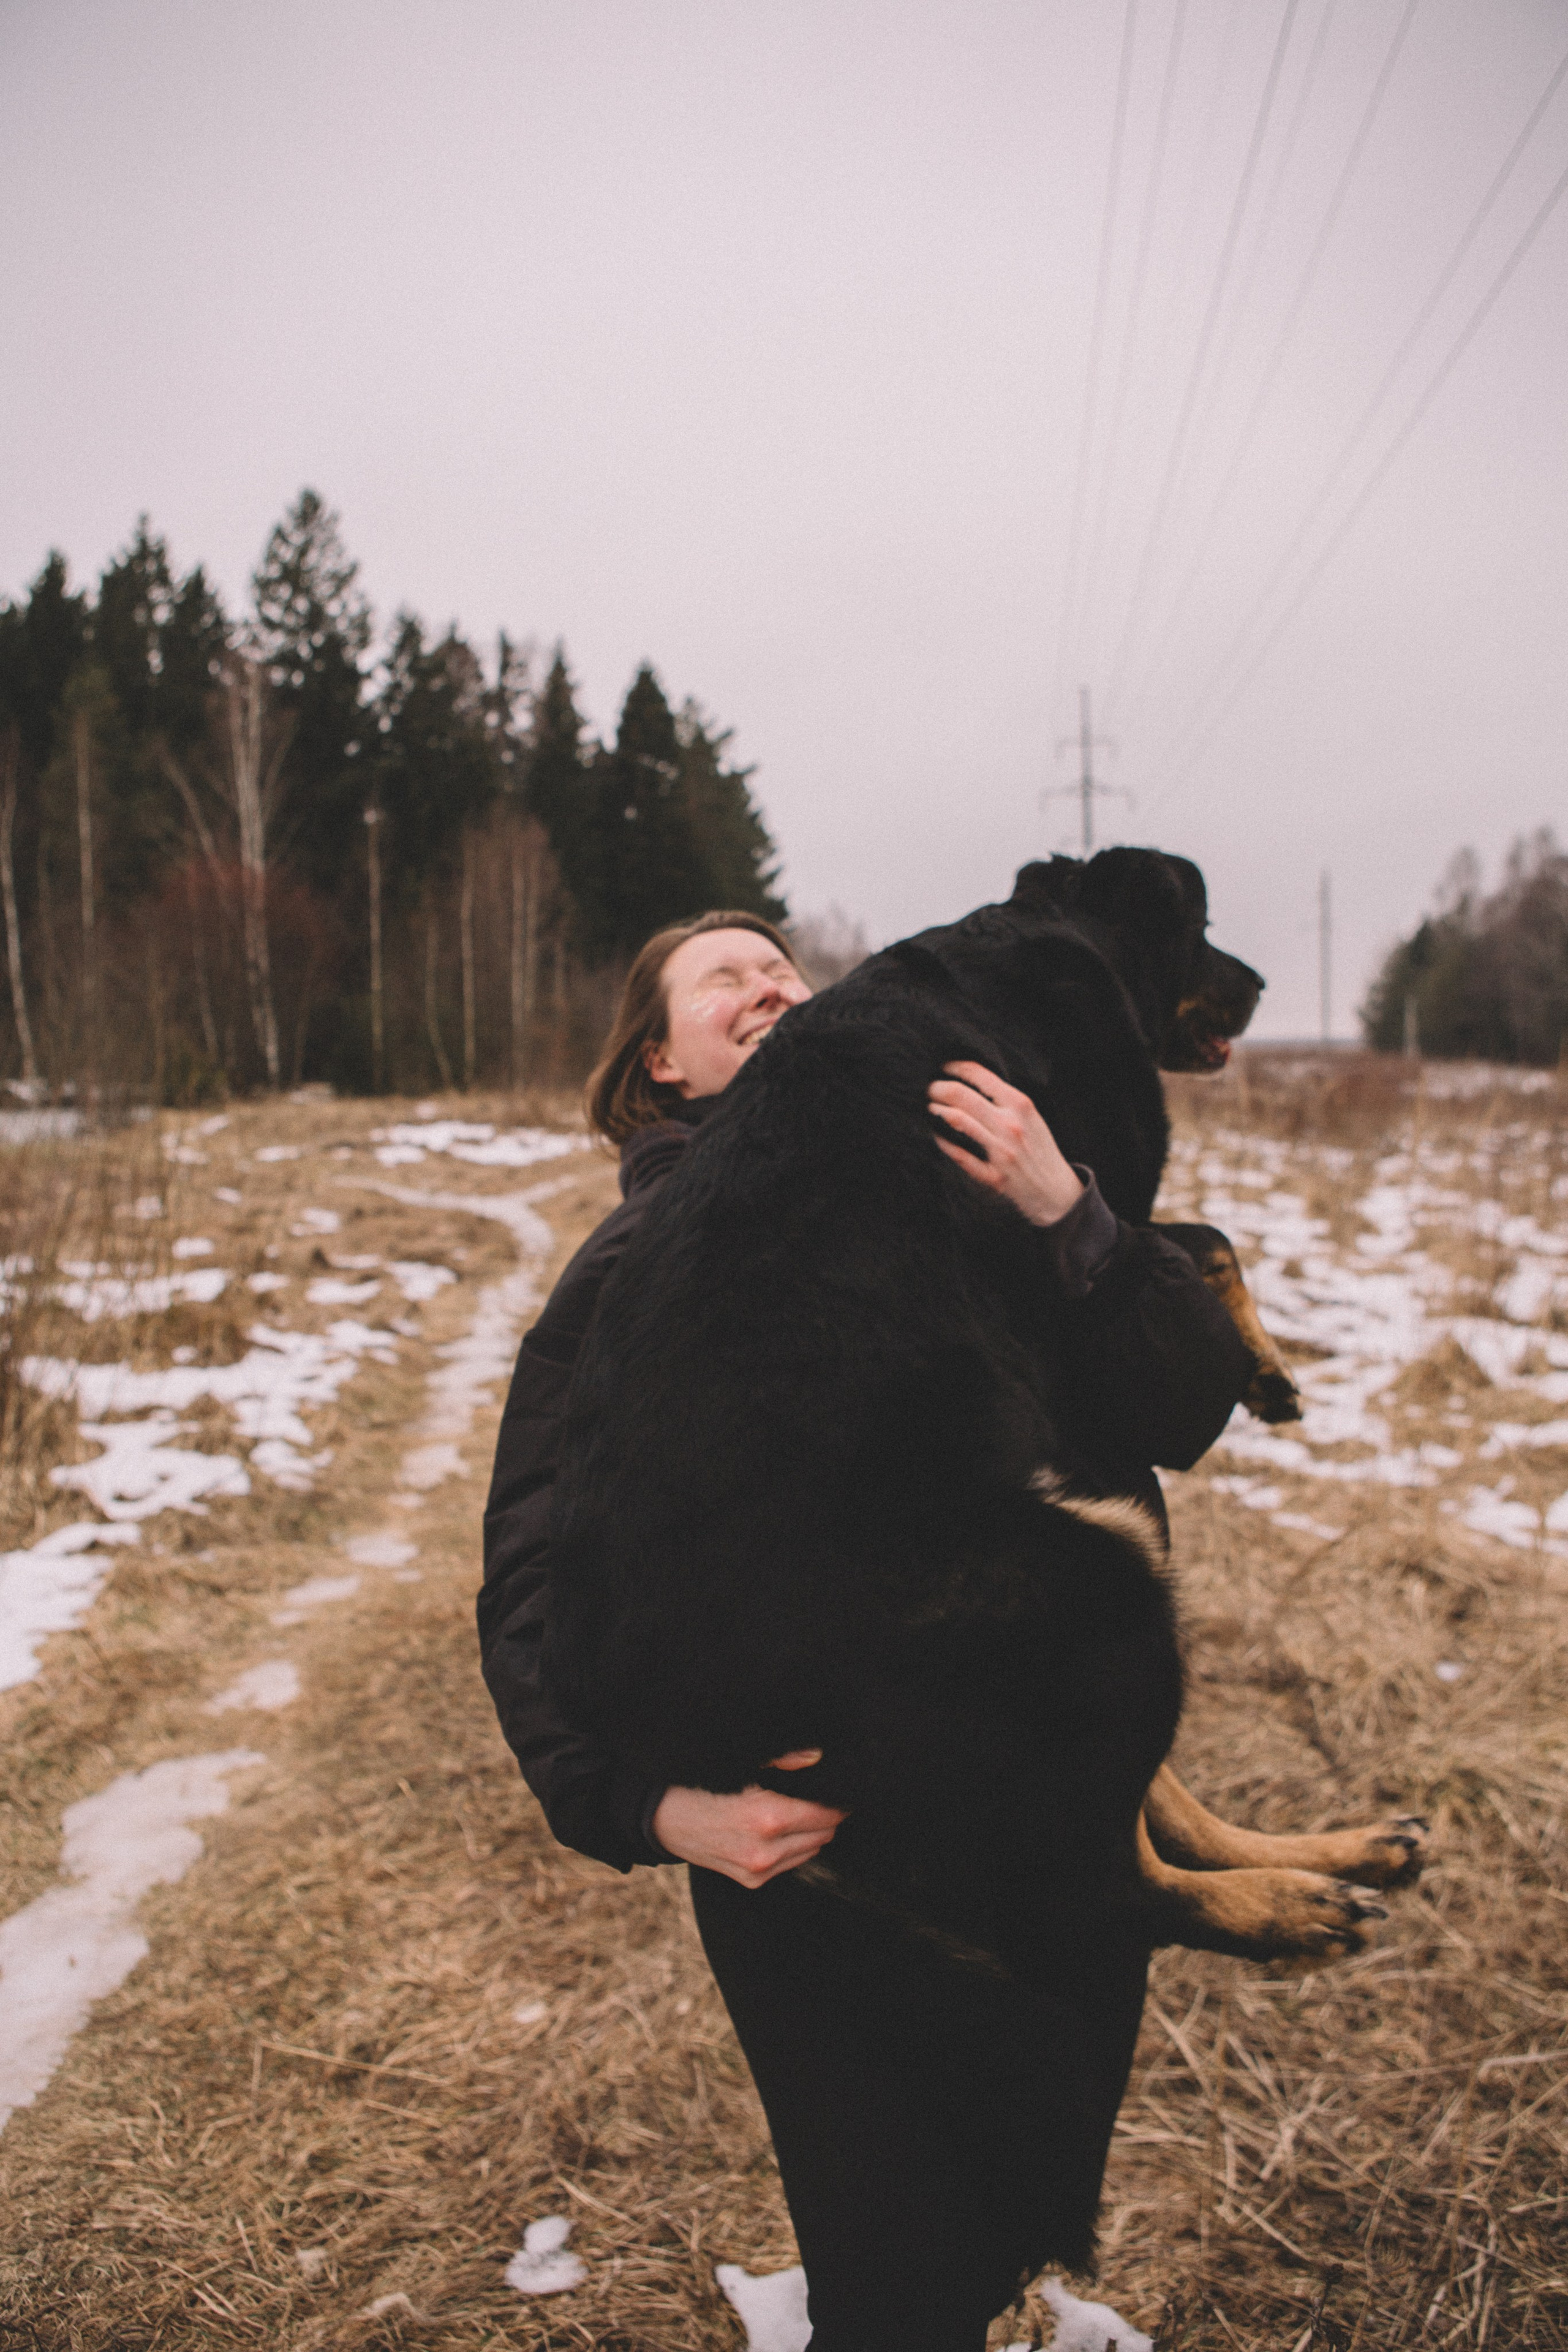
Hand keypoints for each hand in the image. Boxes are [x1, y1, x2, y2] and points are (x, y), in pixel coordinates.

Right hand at [652, 1750, 845, 1888]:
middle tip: (818, 1791)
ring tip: (797, 1807)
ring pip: (813, 1848)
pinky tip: (779, 1826)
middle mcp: (766, 1851)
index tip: (838, 1784)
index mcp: (767, 1817)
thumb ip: (784, 1761)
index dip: (836, 1797)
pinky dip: (795, 1844)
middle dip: (826, 1812)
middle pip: (825, 1831)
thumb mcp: (741, 1764)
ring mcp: (758, 1871)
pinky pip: (793, 1861)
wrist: (663, 1818)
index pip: (826, 1812)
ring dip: (812, 1829)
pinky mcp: (753, 1881)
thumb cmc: (702, 1783)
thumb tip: (818, 1758)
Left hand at [928, 1061, 1084, 1226]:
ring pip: (957, 1119)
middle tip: (928, 1088)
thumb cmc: (1040, 1150)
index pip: (980, 1075)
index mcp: (1021, 1105)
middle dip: (938, 1087)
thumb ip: (1006, 1100)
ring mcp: (1000, 1151)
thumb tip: (972, 1081)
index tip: (942, 1066)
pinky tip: (935, 1134)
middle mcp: (1010, 1125)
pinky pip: (958, 1154)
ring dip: (936, 1110)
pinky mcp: (993, 1175)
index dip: (955, 1066)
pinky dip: (942, 1141)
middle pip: (961, 1095)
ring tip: (929, 1106)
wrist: (1056, 1191)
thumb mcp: (1031, 1117)